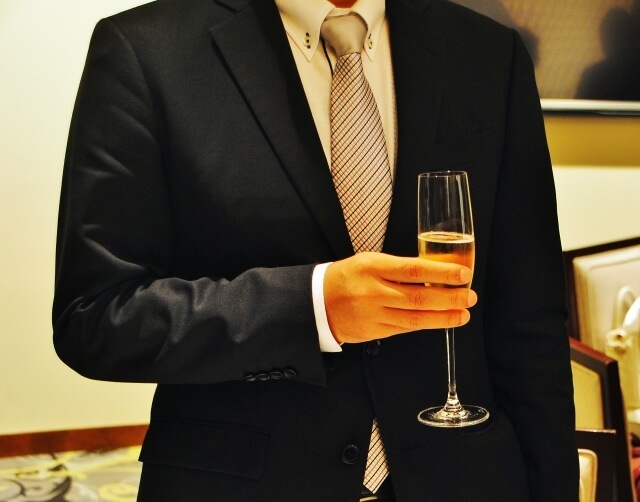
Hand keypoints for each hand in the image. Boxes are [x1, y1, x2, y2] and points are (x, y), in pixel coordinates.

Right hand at [324, 252, 476, 343]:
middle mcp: (373, 291)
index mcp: (372, 267)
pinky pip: (405, 329)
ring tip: (463, 314)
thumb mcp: (369, 261)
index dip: (441, 273)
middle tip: (470, 296)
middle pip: (418, 297)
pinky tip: (440, 321)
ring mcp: (373, 314)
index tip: (463, 274)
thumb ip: (398, 267)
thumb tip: (435, 273)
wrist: (316, 303)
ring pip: (415, 318)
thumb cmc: (347, 277)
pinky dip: (425, 325)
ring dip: (443, 317)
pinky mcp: (374, 331)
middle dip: (449, 299)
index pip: (413, 270)